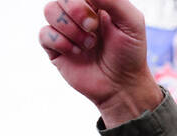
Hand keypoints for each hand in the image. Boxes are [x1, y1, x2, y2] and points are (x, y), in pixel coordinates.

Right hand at [39, 0, 161, 126]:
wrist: (122, 86)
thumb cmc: (130, 54)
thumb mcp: (132, 22)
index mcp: (94, 3)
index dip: (81, 1)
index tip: (97, 16)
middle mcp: (77, 14)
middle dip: (76, 12)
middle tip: (93, 29)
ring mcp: (65, 30)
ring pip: (49, 10)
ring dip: (71, 29)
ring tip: (89, 45)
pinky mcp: (55, 48)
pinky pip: (44, 34)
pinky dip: (61, 43)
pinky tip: (77, 53)